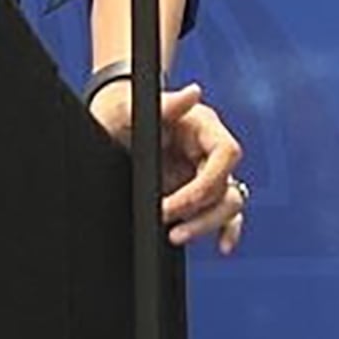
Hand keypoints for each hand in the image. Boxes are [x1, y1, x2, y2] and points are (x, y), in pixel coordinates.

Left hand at [90, 81, 247, 253]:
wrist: (111, 125)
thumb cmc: (122, 111)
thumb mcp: (130, 107)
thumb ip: (163, 103)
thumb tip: (193, 93)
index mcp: (203, 127)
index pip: (226, 154)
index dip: (206, 183)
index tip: (172, 202)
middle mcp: (209, 151)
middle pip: (227, 186)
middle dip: (202, 212)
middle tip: (169, 226)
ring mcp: (205, 173)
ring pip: (228, 204)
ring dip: (207, 224)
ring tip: (175, 236)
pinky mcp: (198, 193)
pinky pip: (224, 214)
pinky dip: (227, 229)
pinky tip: (223, 246)